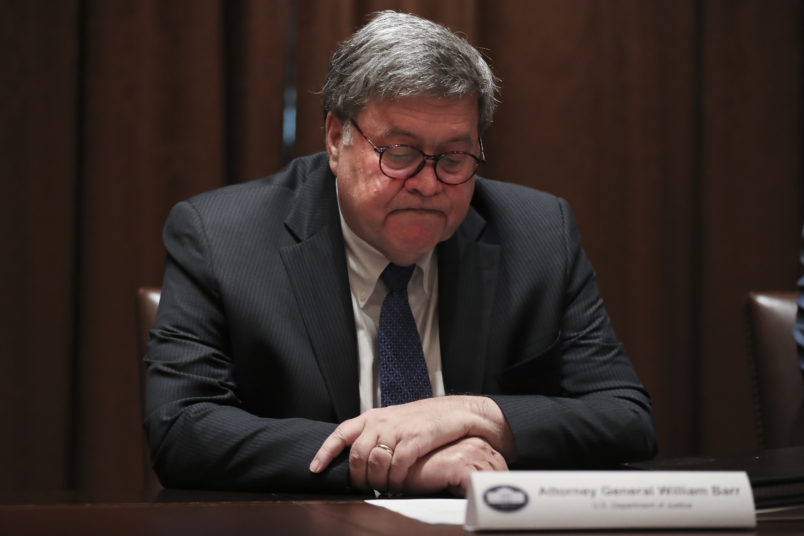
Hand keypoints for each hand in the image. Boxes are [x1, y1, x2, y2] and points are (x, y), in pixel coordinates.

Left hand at [309, 395, 515, 492]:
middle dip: (358, 477)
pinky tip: (399, 484)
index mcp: (372, 417)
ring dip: (378, 482)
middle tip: (365, 488)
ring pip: (375, 463)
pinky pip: (397, 466)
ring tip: (385, 488)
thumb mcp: (394, 422)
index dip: (325, 452)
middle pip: (356, 455)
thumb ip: (376, 435)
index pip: (341, 433)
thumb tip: (359, 459)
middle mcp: (381, 422)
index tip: (315, 469)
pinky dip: (395, 480)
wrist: (456, 412)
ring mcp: (398, 430)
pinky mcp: (415, 439)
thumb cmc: (424, 420)